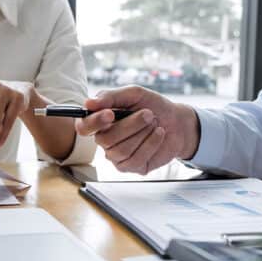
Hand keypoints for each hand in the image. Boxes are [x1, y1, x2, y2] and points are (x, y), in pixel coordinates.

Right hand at [75, 86, 199, 174]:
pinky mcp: (132, 166)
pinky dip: (151, 144)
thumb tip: (88, 103)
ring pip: (121, 150)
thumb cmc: (153, 106)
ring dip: (142, 134)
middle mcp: (105, 140)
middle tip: (148, 114)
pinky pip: (135, 159)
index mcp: (101, 122)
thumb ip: (111, 97)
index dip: (94, 122)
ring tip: (154, 124)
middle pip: (105, 139)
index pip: (84, 127)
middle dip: (130, 125)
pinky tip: (158, 134)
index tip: (110, 114)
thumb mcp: (134, 94)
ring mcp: (117, 156)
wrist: (177, 122)